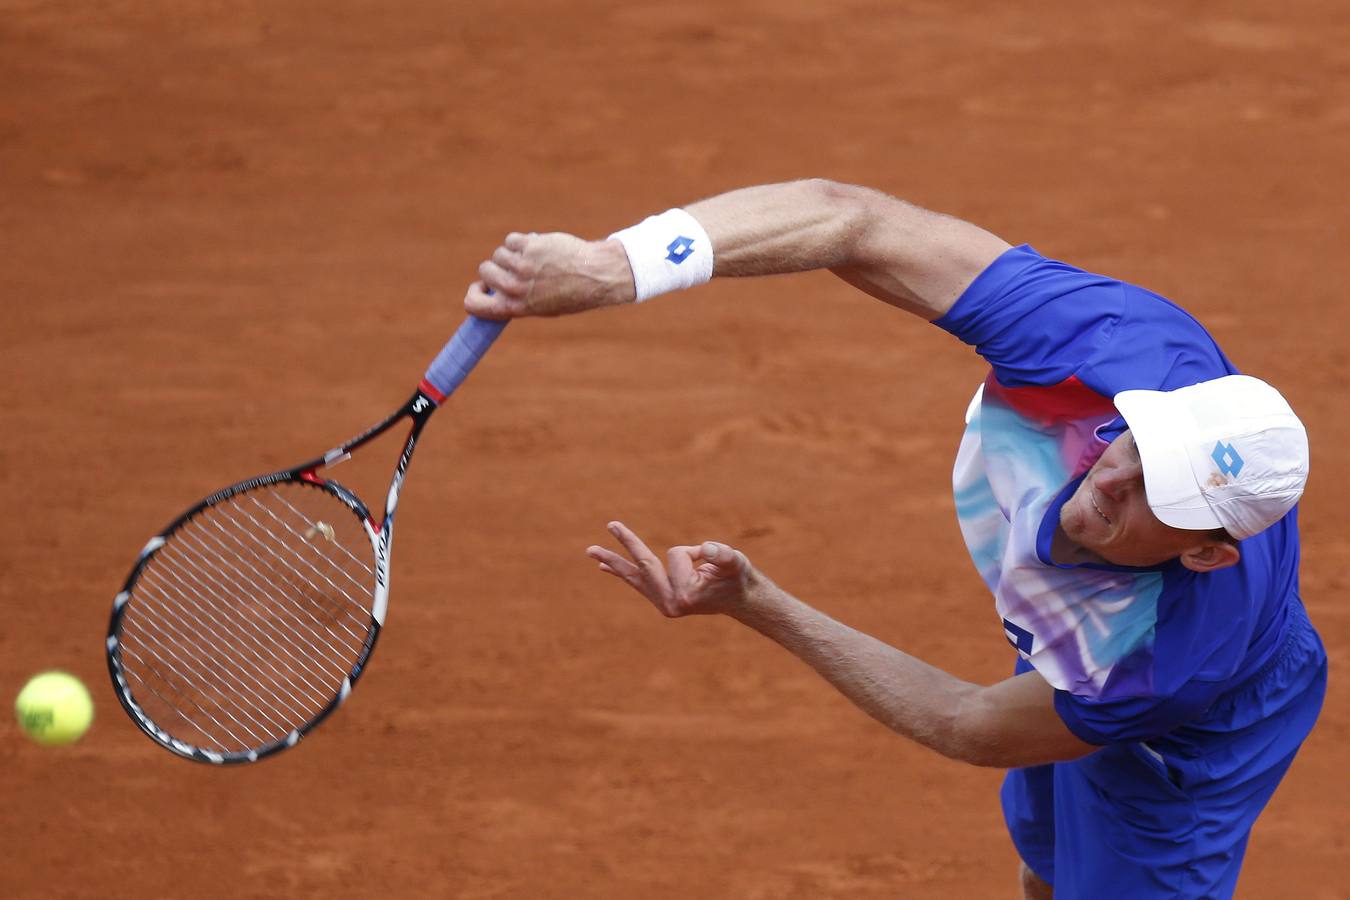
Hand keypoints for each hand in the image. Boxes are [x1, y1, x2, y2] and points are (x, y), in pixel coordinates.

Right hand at [464, 232, 635, 318]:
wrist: (595, 276)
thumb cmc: (569, 294)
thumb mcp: (540, 306)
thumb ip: (515, 300)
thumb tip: (491, 292)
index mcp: (514, 307)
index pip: (473, 304)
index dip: (474, 294)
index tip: (481, 287)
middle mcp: (515, 287)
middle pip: (484, 271)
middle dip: (496, 268)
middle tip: (514, 268)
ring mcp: (522, 265)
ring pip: (499, 253)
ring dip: (512, 253)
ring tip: (533, 259)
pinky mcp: (529, 246)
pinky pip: (511, 240)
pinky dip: (521, 241)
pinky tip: (537, 247)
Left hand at [586, 521, 753, 616]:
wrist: (743, 600)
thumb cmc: (739, 578)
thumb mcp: (736, 562)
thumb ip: (724, 556)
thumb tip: (707, 550)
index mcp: (685, 595)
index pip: (676, 555)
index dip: (694, 551)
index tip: (709, 565)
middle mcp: (670, 604)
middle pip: (642, 567)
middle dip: (626, 546)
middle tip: (607, 527)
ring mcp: (664, 605)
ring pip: (634, 576)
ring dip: (614, 562)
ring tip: (591, 552)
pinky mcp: (662, 601)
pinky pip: (637, 582)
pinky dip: (623, 572)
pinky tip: (604, 567)